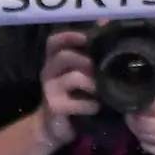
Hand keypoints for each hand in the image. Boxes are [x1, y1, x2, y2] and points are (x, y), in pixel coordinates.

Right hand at [37, 31, 98, 145]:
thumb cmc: (71, 96)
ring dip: (93, 82)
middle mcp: (48, 72)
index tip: (88, 38)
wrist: (53, 126)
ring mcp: (49, 90)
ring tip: (102, 90)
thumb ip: (88, 56)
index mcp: (53, 61)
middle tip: (102, 68)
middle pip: (64, 56)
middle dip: (87, 60)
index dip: (70, 36)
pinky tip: (96, 108)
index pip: (54, 41)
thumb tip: (106, 27)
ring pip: (73, 77)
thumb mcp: (77, 74)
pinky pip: (76, 102)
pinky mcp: (55, 107)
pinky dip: (90, 105)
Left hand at [125, 53, 154, 154]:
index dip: (140, 101)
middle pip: (142, 124)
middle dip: (132, 115)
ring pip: (142, 136)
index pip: (151, 107)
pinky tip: (146, 130)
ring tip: (136, 117)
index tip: (136, 95)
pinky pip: (147, 147)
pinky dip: (142, 138)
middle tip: (131, 108)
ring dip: (135, 126)